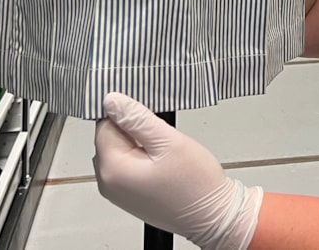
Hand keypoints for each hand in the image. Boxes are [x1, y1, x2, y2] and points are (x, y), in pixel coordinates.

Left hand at [93, 93, 261, 249]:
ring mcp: (118, 193)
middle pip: (111, 138)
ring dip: (140, 144)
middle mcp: (109, 184)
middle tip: (162, 139)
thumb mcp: (169, 141)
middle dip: (134, 132)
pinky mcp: (129, 196)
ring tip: (165, 153)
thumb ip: (138, 119)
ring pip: (120, 150)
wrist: (213, 216)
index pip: (105, 125)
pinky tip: (163, 164)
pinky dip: (143, 158)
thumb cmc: (196, 184)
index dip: (129, 117)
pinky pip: (128, 165)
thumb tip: (113, 101)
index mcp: (113, 170)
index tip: (151, 120)